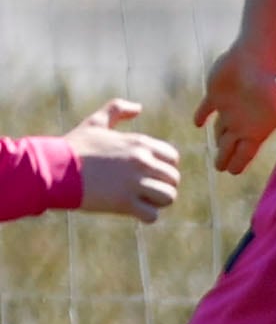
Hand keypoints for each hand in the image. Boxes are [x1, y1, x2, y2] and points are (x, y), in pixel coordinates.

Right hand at [67, 99, 179, 220]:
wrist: (53, 168)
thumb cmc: (73, 147)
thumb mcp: (95, 122)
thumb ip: (116, 110)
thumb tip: (138, 107)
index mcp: (139, 144)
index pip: (172, 158)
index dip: (164, 166)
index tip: (148, 172)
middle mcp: (142, 162)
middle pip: (173, 179)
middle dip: (162, 185)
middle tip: (144, 189)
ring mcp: (134, 183)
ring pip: (168, 197)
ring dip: (157, 201)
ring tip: (142, 200)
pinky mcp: (124, 203)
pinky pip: (152, 215)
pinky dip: (146, 216)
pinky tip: (133, 211)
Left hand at [194, 44, 275, 173]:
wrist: (260, 56)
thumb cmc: (275, 83)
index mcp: (256, 129)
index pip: (245, 153)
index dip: (238, 163)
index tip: (233, 173)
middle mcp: (243, 122)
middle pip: (231, 146)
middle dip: (226, 158)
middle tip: (222, 169)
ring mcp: (229, 108)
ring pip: (220, 130)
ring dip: (218, 140)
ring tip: (216, 149)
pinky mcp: (216, 94)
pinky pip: (205, 109)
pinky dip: (201, 116)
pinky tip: (197, 123)